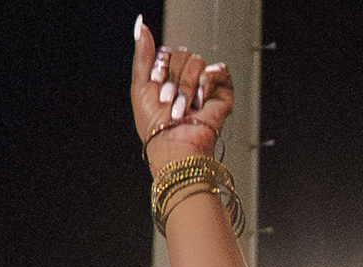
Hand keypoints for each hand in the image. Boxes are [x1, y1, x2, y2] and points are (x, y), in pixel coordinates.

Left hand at [133, 19, 233, 171]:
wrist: (175, 146)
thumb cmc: (155, 125)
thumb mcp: (140, 85)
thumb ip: (142, 54)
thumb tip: (141, 24)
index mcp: (169, 76)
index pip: (168, 52)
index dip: (161, 67)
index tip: (157, 86)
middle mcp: (187, 79)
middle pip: (183, 55)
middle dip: (174, 80)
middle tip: (171, 102)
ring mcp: (205, 86)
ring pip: (198, 62)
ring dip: (187, 88)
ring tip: (186, 109)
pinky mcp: (222, 93)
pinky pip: (218, 70)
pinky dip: (207, 83)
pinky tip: (201, 101)